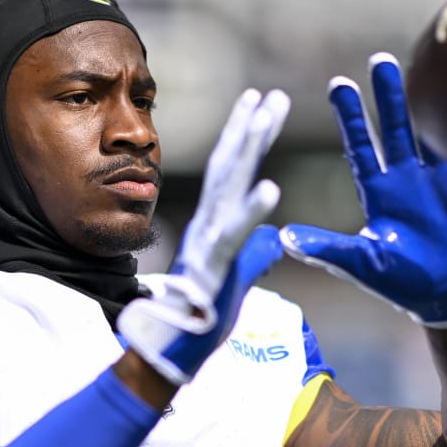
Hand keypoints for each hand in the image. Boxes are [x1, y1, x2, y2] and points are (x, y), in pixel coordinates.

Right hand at [118, 88, 288, 385]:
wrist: (169, 353)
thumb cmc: (202, 320)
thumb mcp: (238, 279)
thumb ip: (256, 255)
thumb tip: (277, 240)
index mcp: (214, 225)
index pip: (233, 172)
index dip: (248, 136)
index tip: (264, 104)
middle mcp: (208, 224)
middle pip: (230, 165)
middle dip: (250, 127)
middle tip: (270, 94)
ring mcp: (208, 241)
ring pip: (229, 186)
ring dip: (248, 148)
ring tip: (267, 115)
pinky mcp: (212, 265)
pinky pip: (234, 234)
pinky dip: (252, 210)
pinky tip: (272, 187)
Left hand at [280, 53, 446, 327]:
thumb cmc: (403, 282)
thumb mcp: (361, 264)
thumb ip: (327, 249)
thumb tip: (285, 237)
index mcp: (379, 192)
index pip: (360, 146)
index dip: (350, 116)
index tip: (338, 82)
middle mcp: (407, 179)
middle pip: (395, 127)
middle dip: (388, 94)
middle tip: (380, 59)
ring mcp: (440, 180)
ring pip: (432, 131)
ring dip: (429, 103)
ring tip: (428, 66)